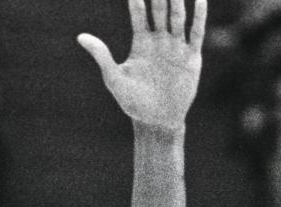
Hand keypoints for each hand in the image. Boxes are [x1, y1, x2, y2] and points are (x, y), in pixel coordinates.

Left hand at [79, 0, 205, 129]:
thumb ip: (101, 56)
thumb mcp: (114, 79)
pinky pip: (196, 32)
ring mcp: (176, 47)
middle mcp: (159, 40)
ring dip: (177, 2)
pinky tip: (200, 0)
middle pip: (159, 10)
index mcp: (141, 43)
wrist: (156, 121)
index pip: (138, 15)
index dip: (136, 0)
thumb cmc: (133, 103)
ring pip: (177, 18)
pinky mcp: (191, 56)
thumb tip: (80, 37)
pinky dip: (199, 16)